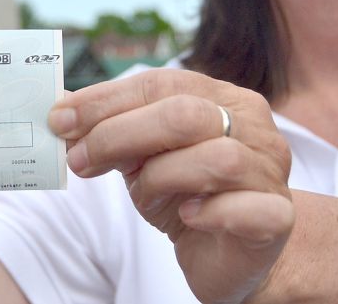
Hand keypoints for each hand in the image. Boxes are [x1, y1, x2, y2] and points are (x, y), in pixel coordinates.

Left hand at [49, 69, 293, 302]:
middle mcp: (254, 126)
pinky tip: (187, 217)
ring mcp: (270, 171)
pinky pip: (246, 208)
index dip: (105, 100)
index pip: (161, 83)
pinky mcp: (277, 218)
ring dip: (161, 175)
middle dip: (119, 134)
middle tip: (79, 160)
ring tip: (142, 193)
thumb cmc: (185, 195)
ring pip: (217, 157)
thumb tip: (62, 114)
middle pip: (185, 114)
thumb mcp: (143, 158)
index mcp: (222, 97)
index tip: (59, 120)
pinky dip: (209, 211)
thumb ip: (113, 132)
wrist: (231, 253)